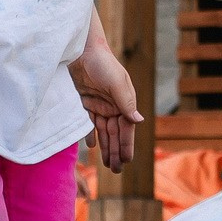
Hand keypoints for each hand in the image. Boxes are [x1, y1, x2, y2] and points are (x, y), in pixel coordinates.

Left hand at [71, 43, 141, 172]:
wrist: (83, 51)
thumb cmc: (103, 64)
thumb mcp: (116, 83)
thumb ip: (126, 103)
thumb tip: (138, 121)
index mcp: (124, 102)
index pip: (126, 129)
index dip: (126, 145)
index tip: (126, 161)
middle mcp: (114, 106)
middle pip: (116, 134)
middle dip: (116, 152)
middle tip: (115, 170)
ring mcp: (101, 104)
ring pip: (104, 131)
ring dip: (106, 147)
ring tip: (106, 164)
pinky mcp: (87, 102)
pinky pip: (91, 123)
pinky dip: (92, 135)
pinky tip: (92, 147)